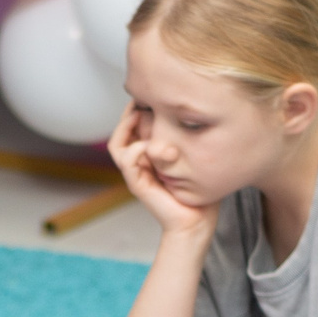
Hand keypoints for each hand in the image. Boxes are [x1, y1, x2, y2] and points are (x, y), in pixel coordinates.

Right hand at [110, 105, 215, 240]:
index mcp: (150, 156)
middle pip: (121, 130)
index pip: (134, 126)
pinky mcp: (138, 184)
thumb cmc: (199, 193)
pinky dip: (136, 148)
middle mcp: (140, 163)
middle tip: (144, 97)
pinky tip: (153, 145)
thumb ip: (191, 139)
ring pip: (117, 143)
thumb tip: (197, 114)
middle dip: (130, 111)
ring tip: (140, 114)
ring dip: (126, 127)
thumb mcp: (197, 158)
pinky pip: (127, 160)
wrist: (196, 222)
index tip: (155, 94)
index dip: (139, 107)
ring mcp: (136, 173)